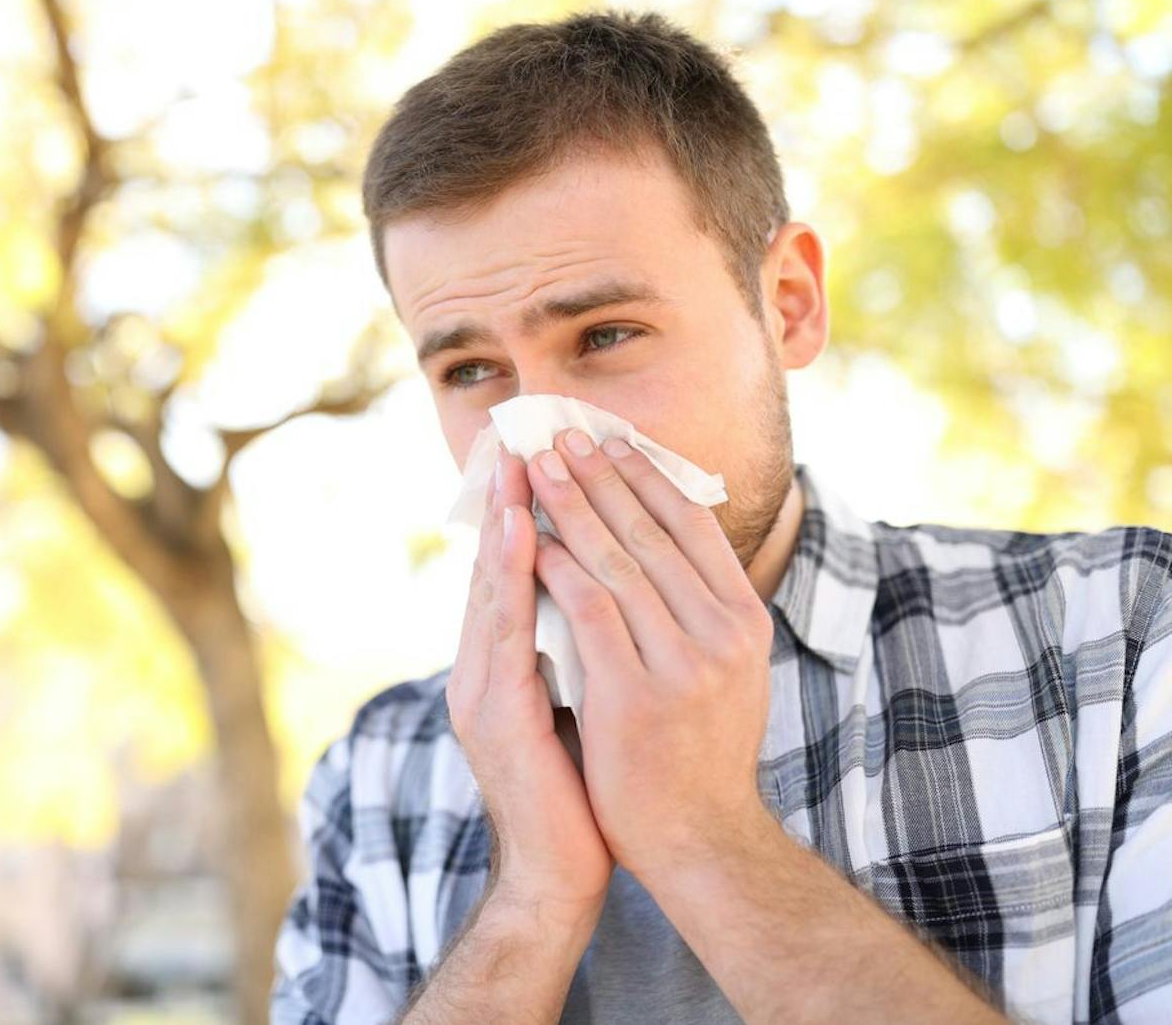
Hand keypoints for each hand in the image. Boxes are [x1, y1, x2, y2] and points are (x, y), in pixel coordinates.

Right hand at [445, 445, 612, 922]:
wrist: (561, 875)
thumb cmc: (580, 792)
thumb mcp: (577, 705)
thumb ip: (575, 652)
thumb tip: (602, 599)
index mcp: (502, 668)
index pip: (513, 575)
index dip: (522, 515)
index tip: (541, 457)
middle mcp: (482, 670)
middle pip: (494, 569)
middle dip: (510, 501)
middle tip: (523, 435)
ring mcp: (481, 691)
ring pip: (493, 588)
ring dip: (505, 522)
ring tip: (519, 462)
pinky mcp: (494, 715)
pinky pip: (505, 630)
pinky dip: (512, 576)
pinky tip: (523, 534)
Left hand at [525, 429, 775, 880]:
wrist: (698, 839)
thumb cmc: (699, 750)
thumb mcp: (721, 669)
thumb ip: (700, 610)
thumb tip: (672, 541)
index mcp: (745, 620)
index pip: (694, 526)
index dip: (649, 477)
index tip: (612, 438)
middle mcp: (723, 634)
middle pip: (652, 532)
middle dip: (601, 475)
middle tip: (562, 433)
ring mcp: (683, 664)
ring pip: (617, 560)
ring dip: (573, 505)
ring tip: (539, 467)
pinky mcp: (636, 694)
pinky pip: (588, 610)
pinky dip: (556, 566)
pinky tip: (529, 538)